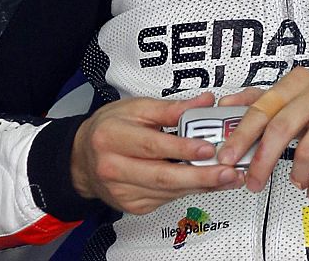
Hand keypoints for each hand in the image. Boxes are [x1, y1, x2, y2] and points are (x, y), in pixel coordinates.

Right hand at [71, 92, 243, 214]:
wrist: (82, 157)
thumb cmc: (109, 128)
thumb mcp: (136, 108)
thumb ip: (171, 108)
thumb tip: (203, 102)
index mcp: (112, 138)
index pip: (152, 145)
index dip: (182, 148)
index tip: (208, 147)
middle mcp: (114, 168)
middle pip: (162, 176)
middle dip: (199, 176)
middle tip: (227, 172)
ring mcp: (123, 192)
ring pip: (167, 191)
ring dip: (201, 186)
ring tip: (227, 178)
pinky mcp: (132, 205)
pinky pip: (165, 198)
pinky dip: (189, 190)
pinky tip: (207, 183)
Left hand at [216, 68, 308, 200]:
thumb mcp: (297, 102)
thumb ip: (263, 103)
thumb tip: (227, 106)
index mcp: (299, 81)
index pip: (263, 106)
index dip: (241, 133)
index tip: (227, 155)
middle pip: (280, 127)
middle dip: (261, 161)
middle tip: (252, 182)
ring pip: (306, 150)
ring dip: (296, 175)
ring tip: (296, 182)